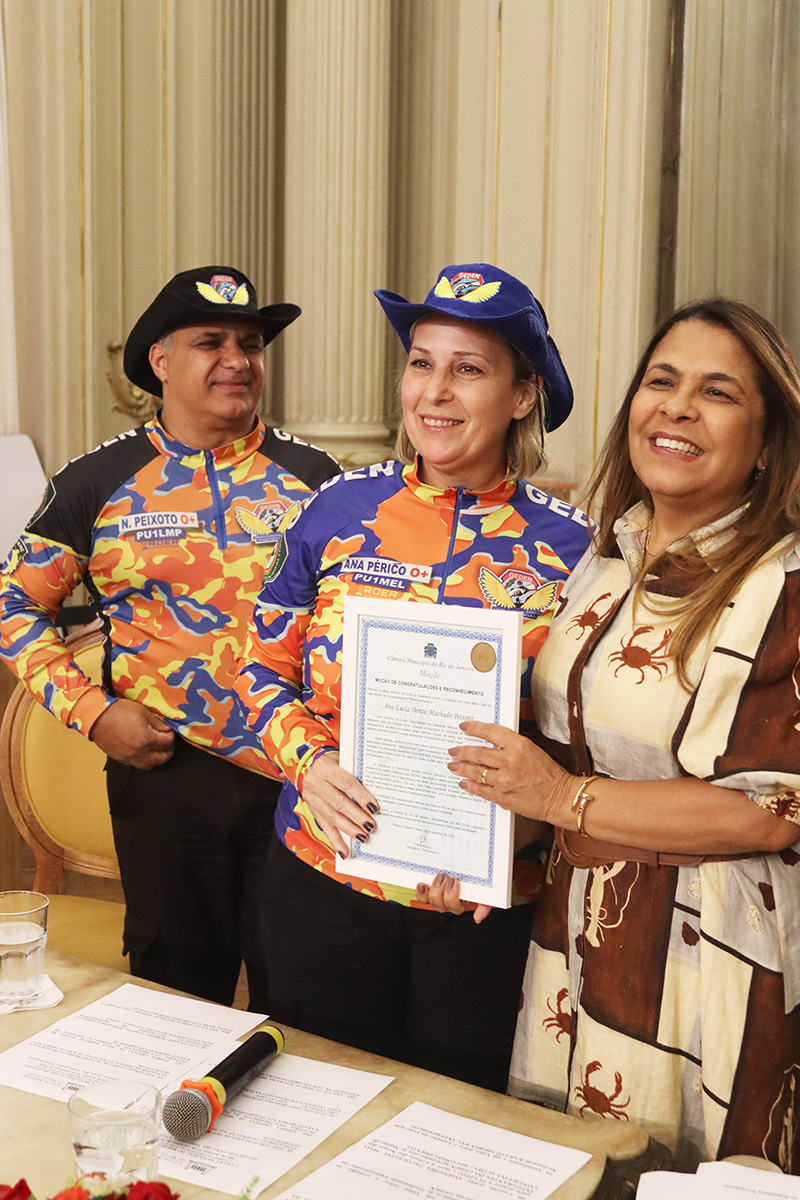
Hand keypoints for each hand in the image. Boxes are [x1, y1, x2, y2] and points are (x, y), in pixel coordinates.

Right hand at [89, 699, 174, 768]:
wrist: (96, 718)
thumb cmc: (117, 712)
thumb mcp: (142, 711)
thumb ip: (157, 722)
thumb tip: (166, 729)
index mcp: (146, 739)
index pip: (167, 742)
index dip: (171, 735)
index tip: (169, 731)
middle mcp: (139, 752)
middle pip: (162, 758)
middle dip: (168, 750)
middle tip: (168, 742)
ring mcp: (130, 757)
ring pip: (150, 766)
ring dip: (157, 758)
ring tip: (158, 749)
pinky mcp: (122, 759)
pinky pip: (138, 765)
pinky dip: (145, 761)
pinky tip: (145, 752)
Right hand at [301, 751, 379, 857]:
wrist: (307, 763)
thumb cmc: (332, 762)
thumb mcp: (342, 760)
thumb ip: (355, 774)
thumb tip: (377, 791)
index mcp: (326, 768)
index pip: (346, 783)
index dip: (361, 796)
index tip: (374, 807)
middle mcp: (317, 783)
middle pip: (339, 803)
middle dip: (356, 817)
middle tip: (370, 826)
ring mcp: (313, 798)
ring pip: (332, 817)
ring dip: (349, 830)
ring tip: (363, 837)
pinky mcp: (312, 810)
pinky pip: (324, 827)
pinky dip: (335, 841)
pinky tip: (344, 852)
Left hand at [416, 873, 491, 924]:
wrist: (468, 867)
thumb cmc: (477, 882)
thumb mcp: (486, 892)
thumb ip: (485, 905)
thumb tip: (477, 919)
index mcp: (461, 903)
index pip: (455, 907)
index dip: (452, 897)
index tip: (454, 881)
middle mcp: (448, 903)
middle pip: (441, 905)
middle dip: (441, 892)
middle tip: (447, 877)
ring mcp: (438, 897)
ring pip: (431, 901)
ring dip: (432, 891)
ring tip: (438, 877)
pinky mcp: (429, 890)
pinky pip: (422, 896)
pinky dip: (421, 892)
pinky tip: (422, 884)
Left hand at [447, 720, 572, 823]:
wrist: (559, 796)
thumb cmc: (548, 772)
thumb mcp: (531, 749)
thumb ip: (510, 746)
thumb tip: (489, 743)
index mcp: (518, 745)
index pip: (490, 732)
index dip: (474, 728)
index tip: (463, 727)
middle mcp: (509, 761)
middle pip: (478, 753)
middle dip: (462, 751)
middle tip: (452, 750)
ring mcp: (504, 780)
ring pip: (476, 772)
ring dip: (462, 769)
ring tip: (452, 765)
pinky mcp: (502, 797)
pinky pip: (481, 790)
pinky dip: (470, 786)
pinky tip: (464, 783)